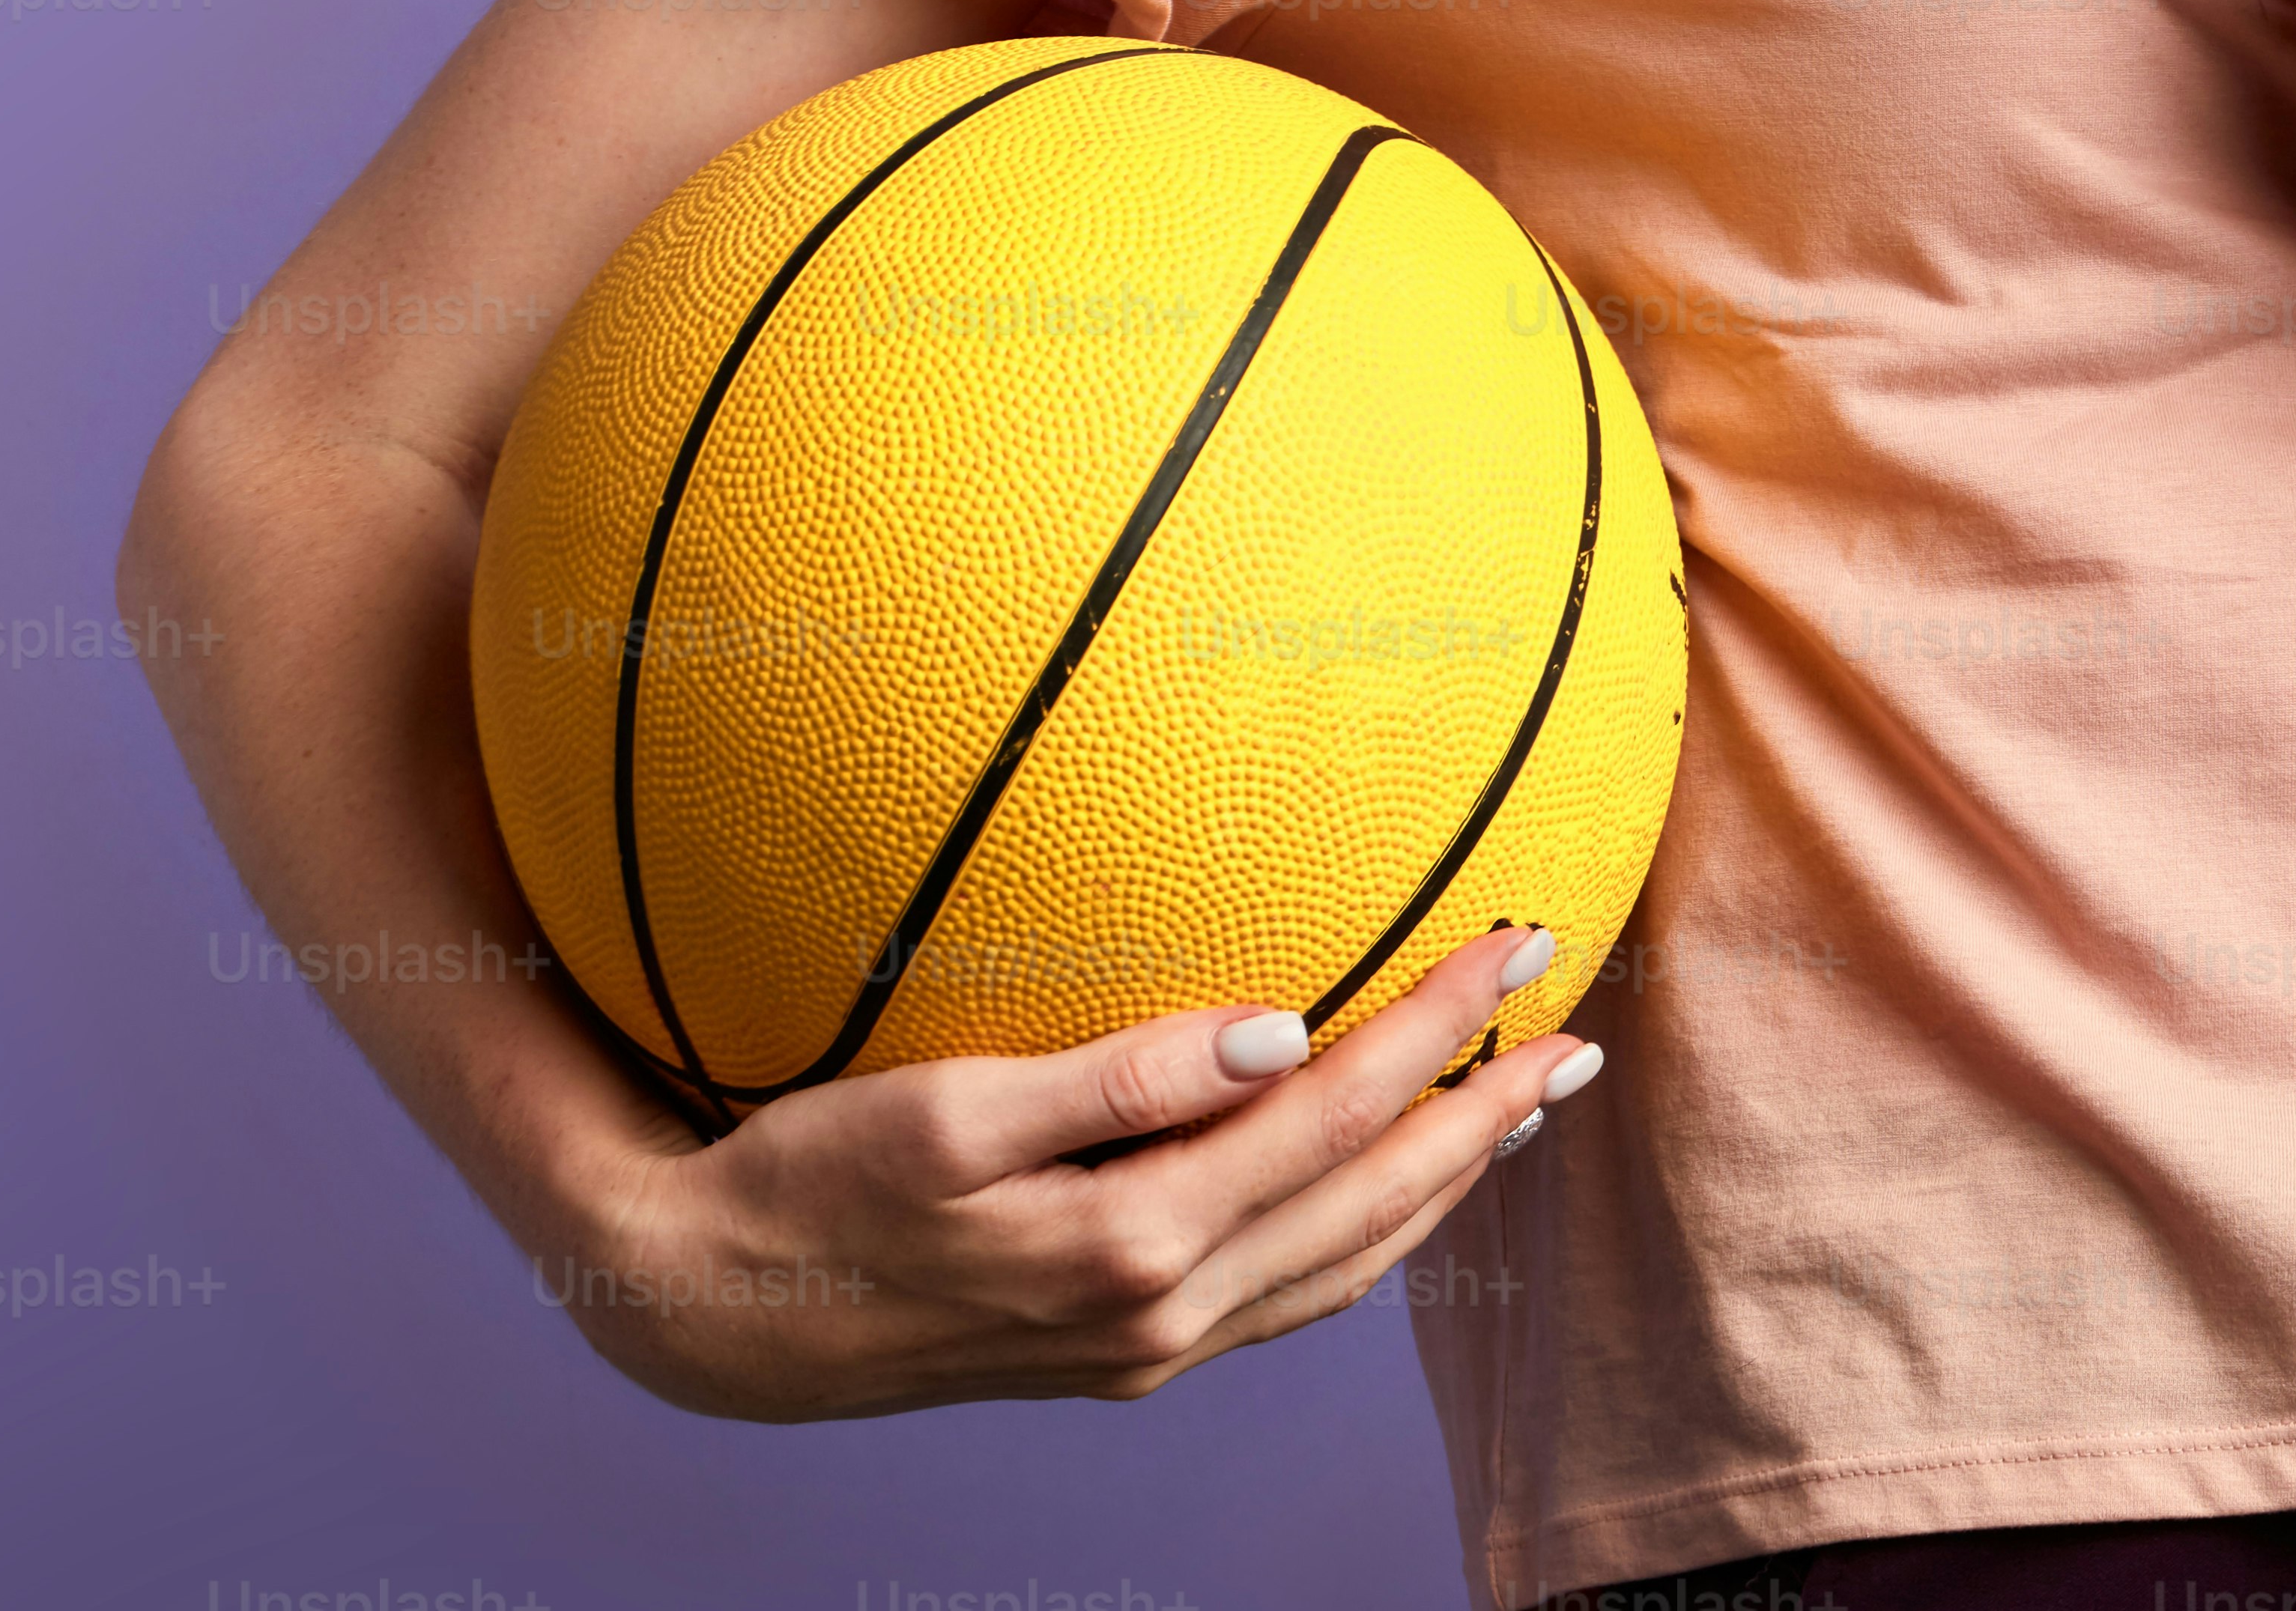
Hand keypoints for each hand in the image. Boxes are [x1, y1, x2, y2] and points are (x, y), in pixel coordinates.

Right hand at [535, 921, 1597, 1417]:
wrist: (717, 1316)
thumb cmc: (811, 1179)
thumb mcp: (946, 1112)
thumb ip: (1122, 1078)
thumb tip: (1282, 1032)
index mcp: (1134, 1243)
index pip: (1337, 1113)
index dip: (1441, 1028)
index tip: (1521, 943)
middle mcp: (1163, 1314)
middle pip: (1375, 1204)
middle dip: (1486, 1115)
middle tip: (1578, 1030)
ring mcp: (1147, 1346)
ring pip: (1347, 1264)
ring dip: (1443, 1182)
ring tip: (1519, 1106)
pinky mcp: (1120, 1352)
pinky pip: (1290, 1293)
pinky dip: (1364, 1232)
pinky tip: (1383, 1184)